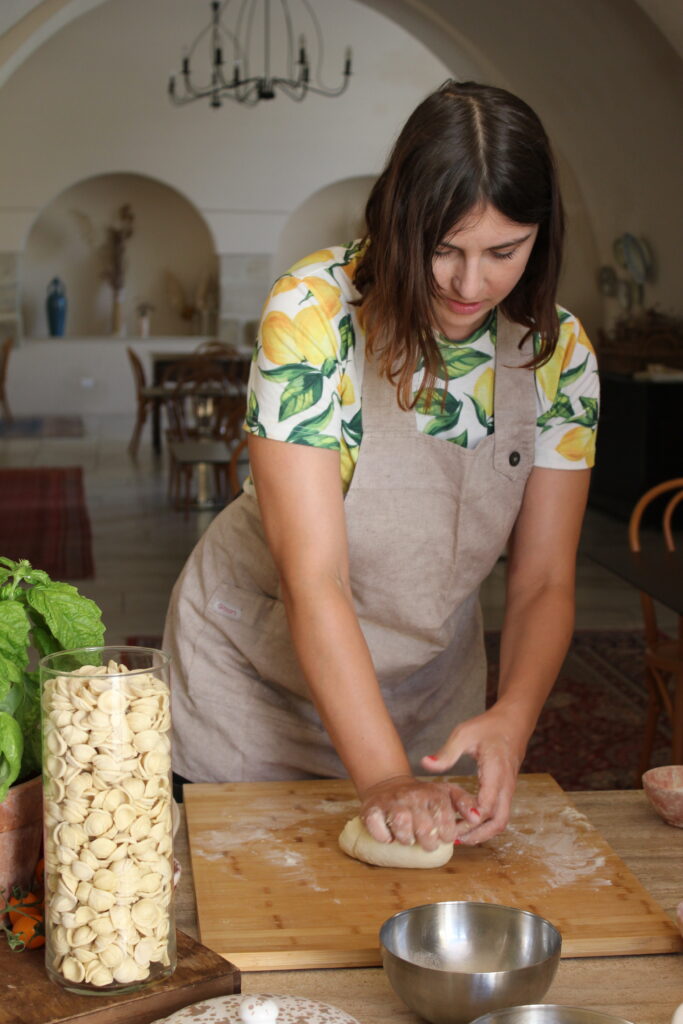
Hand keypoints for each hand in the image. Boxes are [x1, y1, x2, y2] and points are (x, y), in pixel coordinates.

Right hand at [359, 774, 477, 851]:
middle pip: (424, 828)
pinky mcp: (371, 808)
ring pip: (401, 825)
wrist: (389, 784)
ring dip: (406, 839)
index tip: (444, 836)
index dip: (446, 834)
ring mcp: (391, 801)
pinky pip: (376, 826)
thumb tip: (478, 817)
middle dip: (428, 843)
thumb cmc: (423, 796)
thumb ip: (465, 802)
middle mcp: (412, 796)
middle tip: (427, 843)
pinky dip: (383, 836)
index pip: (445, 819)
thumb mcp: (447, 793)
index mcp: (433, 793)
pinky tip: (389, 836)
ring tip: (409, 839)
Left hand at [421, 705, 526, 844]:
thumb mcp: (463, 734)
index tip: (452, 826)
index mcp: (496, 771)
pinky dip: (485, 824)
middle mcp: (506, 785)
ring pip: (501, 821)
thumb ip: (446, 753)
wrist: (513, 722)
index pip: (488, 804)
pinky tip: (466, 824)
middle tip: (454, 839)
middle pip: (499, 821)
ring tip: (458, 837)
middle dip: (478, 835)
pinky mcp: (506, 791)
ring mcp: (508, 790)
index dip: (472, 819)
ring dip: (482, 833)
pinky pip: (499, 814)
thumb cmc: (487, 727)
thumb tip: (425, 763)